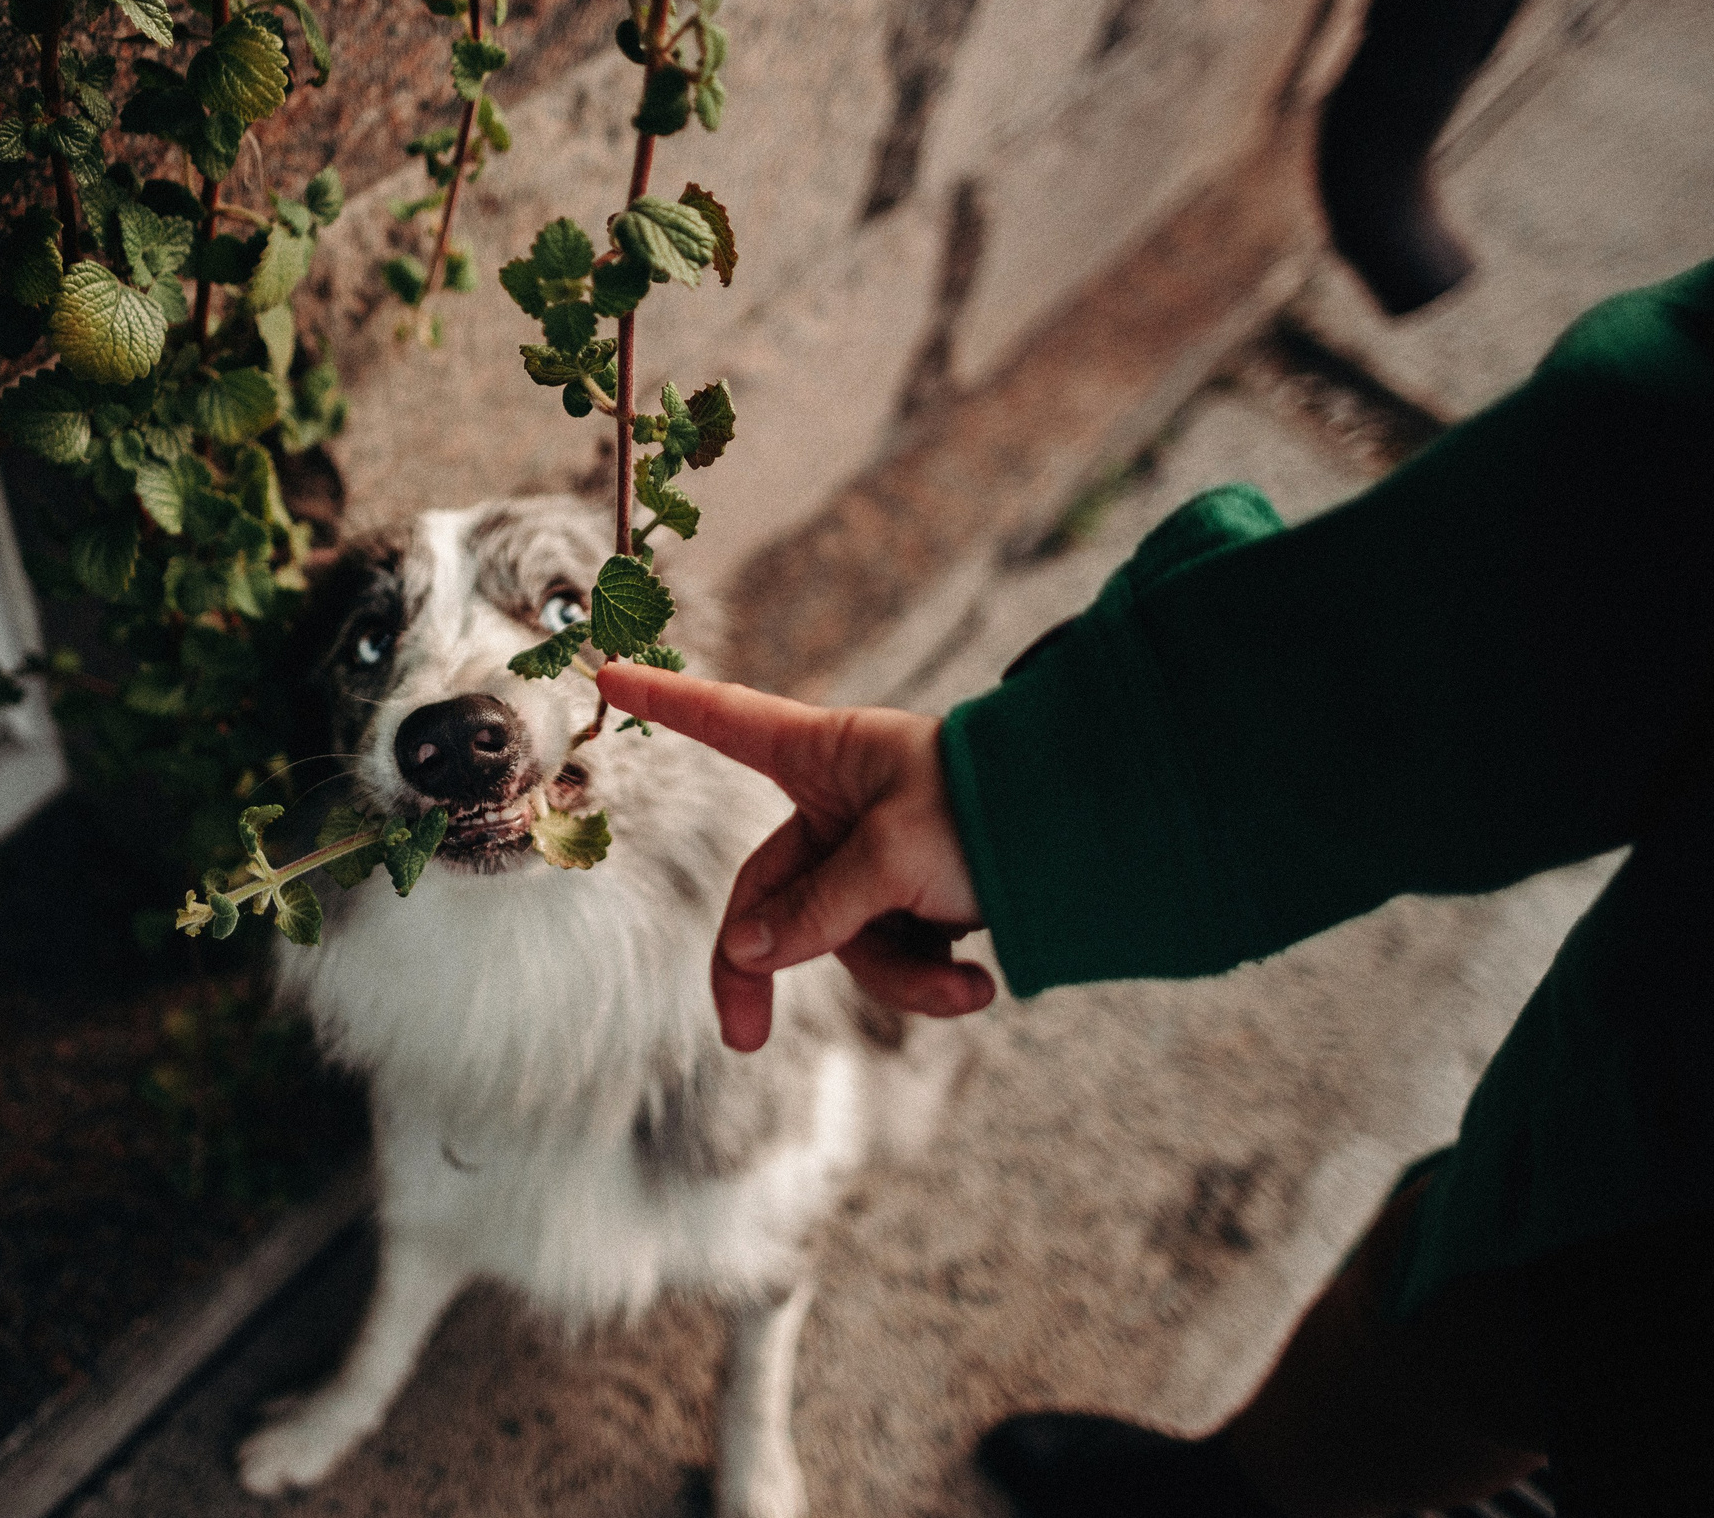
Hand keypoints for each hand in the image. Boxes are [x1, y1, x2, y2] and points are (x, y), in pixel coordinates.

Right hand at [598, 661, 994, 1051]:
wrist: (1102, 835)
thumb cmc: (994, 809)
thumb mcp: (894, 856)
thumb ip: (815, 908)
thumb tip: (745, 954)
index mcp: (824, 755)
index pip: (725, 721)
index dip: (666, 702)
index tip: (611, 673)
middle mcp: (841, 804)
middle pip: (768, 893)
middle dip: (764, 970)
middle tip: (745, 1038)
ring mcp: (877, 856)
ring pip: (841, 941)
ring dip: (899, 975)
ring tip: (967, 985)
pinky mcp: (917, 898)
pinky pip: (894, 953)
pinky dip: (933, 976)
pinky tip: (984, 979)